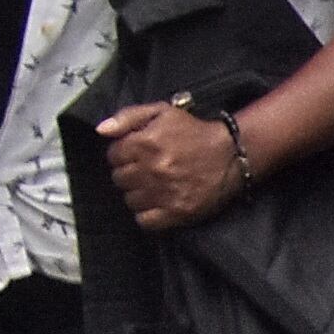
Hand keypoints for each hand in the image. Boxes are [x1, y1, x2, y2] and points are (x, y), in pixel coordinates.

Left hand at [99, 98, 245, 229]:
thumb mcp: (161, 112)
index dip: (122, 154)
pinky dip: (147, 215)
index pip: (112, 156)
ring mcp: (164, 193)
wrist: (232, 154)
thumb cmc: (193, 132)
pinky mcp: (178, 212)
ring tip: (153, 186)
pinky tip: (157, 203)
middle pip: (119, 178)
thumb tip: (101, 130)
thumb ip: (127, 117)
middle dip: (129, 173)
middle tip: (145, 170)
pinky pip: (145, 221)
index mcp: (145, 143)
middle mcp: (152, 169)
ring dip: (138, 194)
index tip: (135, 155)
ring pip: (130, 200)